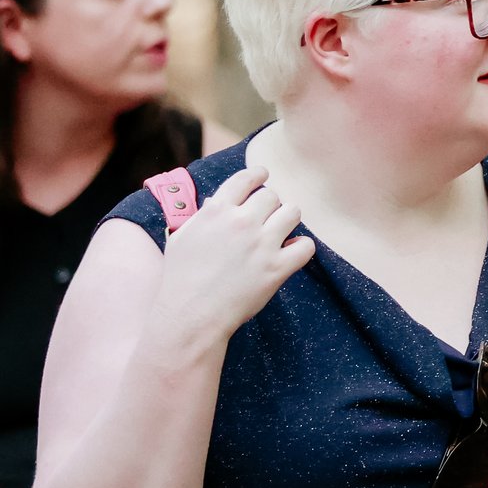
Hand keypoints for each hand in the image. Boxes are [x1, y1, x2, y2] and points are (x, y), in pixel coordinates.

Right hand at [154, 167, 314, 346]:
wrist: (191, 313)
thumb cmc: (181, 278)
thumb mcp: (182, 237)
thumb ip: (202, 217)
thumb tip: (215, 203)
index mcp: (216, 211)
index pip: (246, 179)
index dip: (258, 175)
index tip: (264, 174)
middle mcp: (241, 222)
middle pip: (271, 196)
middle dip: (270, 205)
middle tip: (266, 218)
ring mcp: (262, 244)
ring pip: (292, 212)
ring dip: (288, 220)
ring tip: (281, 232)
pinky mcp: (278, 267)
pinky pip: (306, 245)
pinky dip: (302, 247)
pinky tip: (292, 252)